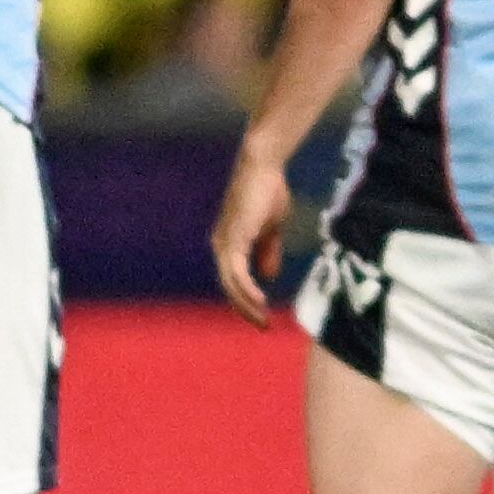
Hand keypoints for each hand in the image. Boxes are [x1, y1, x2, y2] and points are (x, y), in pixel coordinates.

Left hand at [210, 144, 294, 326]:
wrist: (264, 168)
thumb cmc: (267, 192)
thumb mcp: (271, 229)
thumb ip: (268, 252)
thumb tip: (268, 276)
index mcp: (229, 244)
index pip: (234, 280)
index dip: (247, 300)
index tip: (263, 315)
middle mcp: (222, 246)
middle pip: (229, 287)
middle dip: (245, 309)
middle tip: (263, 325)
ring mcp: (225, 242)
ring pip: (231, 284)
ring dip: (246, 304)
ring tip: (262, 318)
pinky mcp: (233, 238)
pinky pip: (237, 272)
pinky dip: (247, 289)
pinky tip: (260, 300)